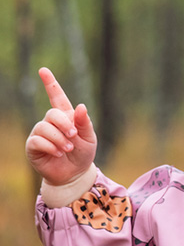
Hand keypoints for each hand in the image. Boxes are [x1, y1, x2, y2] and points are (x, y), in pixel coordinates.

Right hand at [25, 68, 96, 202]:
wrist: (75, 174)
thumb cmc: (82, 154)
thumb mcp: (89, 138)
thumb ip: (84, 123)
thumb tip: (80, 106)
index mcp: (66, 117)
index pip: (57, 97)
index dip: (50, 83)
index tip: (43, 70)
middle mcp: (51, 123)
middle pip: (52, 113)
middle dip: (64, 124)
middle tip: (73, 136)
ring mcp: (40, 133)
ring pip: (44, 127)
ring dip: (59, 138)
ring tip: (67, 149)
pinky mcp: (33, 146)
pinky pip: (37, 140)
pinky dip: (50, 146)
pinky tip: (58, 153)